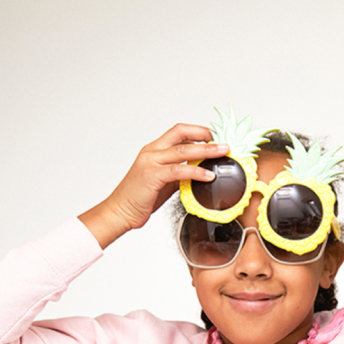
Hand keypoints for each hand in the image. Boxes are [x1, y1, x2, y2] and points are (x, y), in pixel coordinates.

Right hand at [78, 124, 228, 248]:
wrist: (120, 211)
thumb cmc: (140, 198)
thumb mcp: (163, 182)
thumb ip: (178, 173)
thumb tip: (198, 171)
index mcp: (154, 150)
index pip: (178, 132)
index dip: (198, 132)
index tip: (215, 137)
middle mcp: (152, 152)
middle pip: (181, 133)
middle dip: (205, 135)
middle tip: (223, 141)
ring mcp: (151, 162)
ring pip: (183, 149)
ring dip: (206, 150)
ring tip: (222, 152)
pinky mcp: (152, 176)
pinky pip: (179, 170)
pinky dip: (196, 171)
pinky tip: (209, 175)